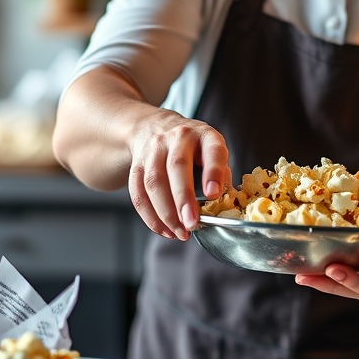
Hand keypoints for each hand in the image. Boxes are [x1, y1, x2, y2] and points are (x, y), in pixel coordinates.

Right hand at [126, 110, 230, 240]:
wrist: (154, 126)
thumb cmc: (193, 147)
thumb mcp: (212, 150)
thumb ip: (220, 174)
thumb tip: (222, 203)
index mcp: (204, 135)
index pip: (212, 150)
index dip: (214, 172)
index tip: (214, 195)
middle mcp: (178, 137)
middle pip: (177, 167)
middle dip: (183, 199)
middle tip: (191, 223)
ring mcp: (154, 149)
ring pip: (154, 182)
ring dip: (166, 213)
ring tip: (179, 232)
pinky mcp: (137, 164)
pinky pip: (138, 192)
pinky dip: (150, 216)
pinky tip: (164, 229)